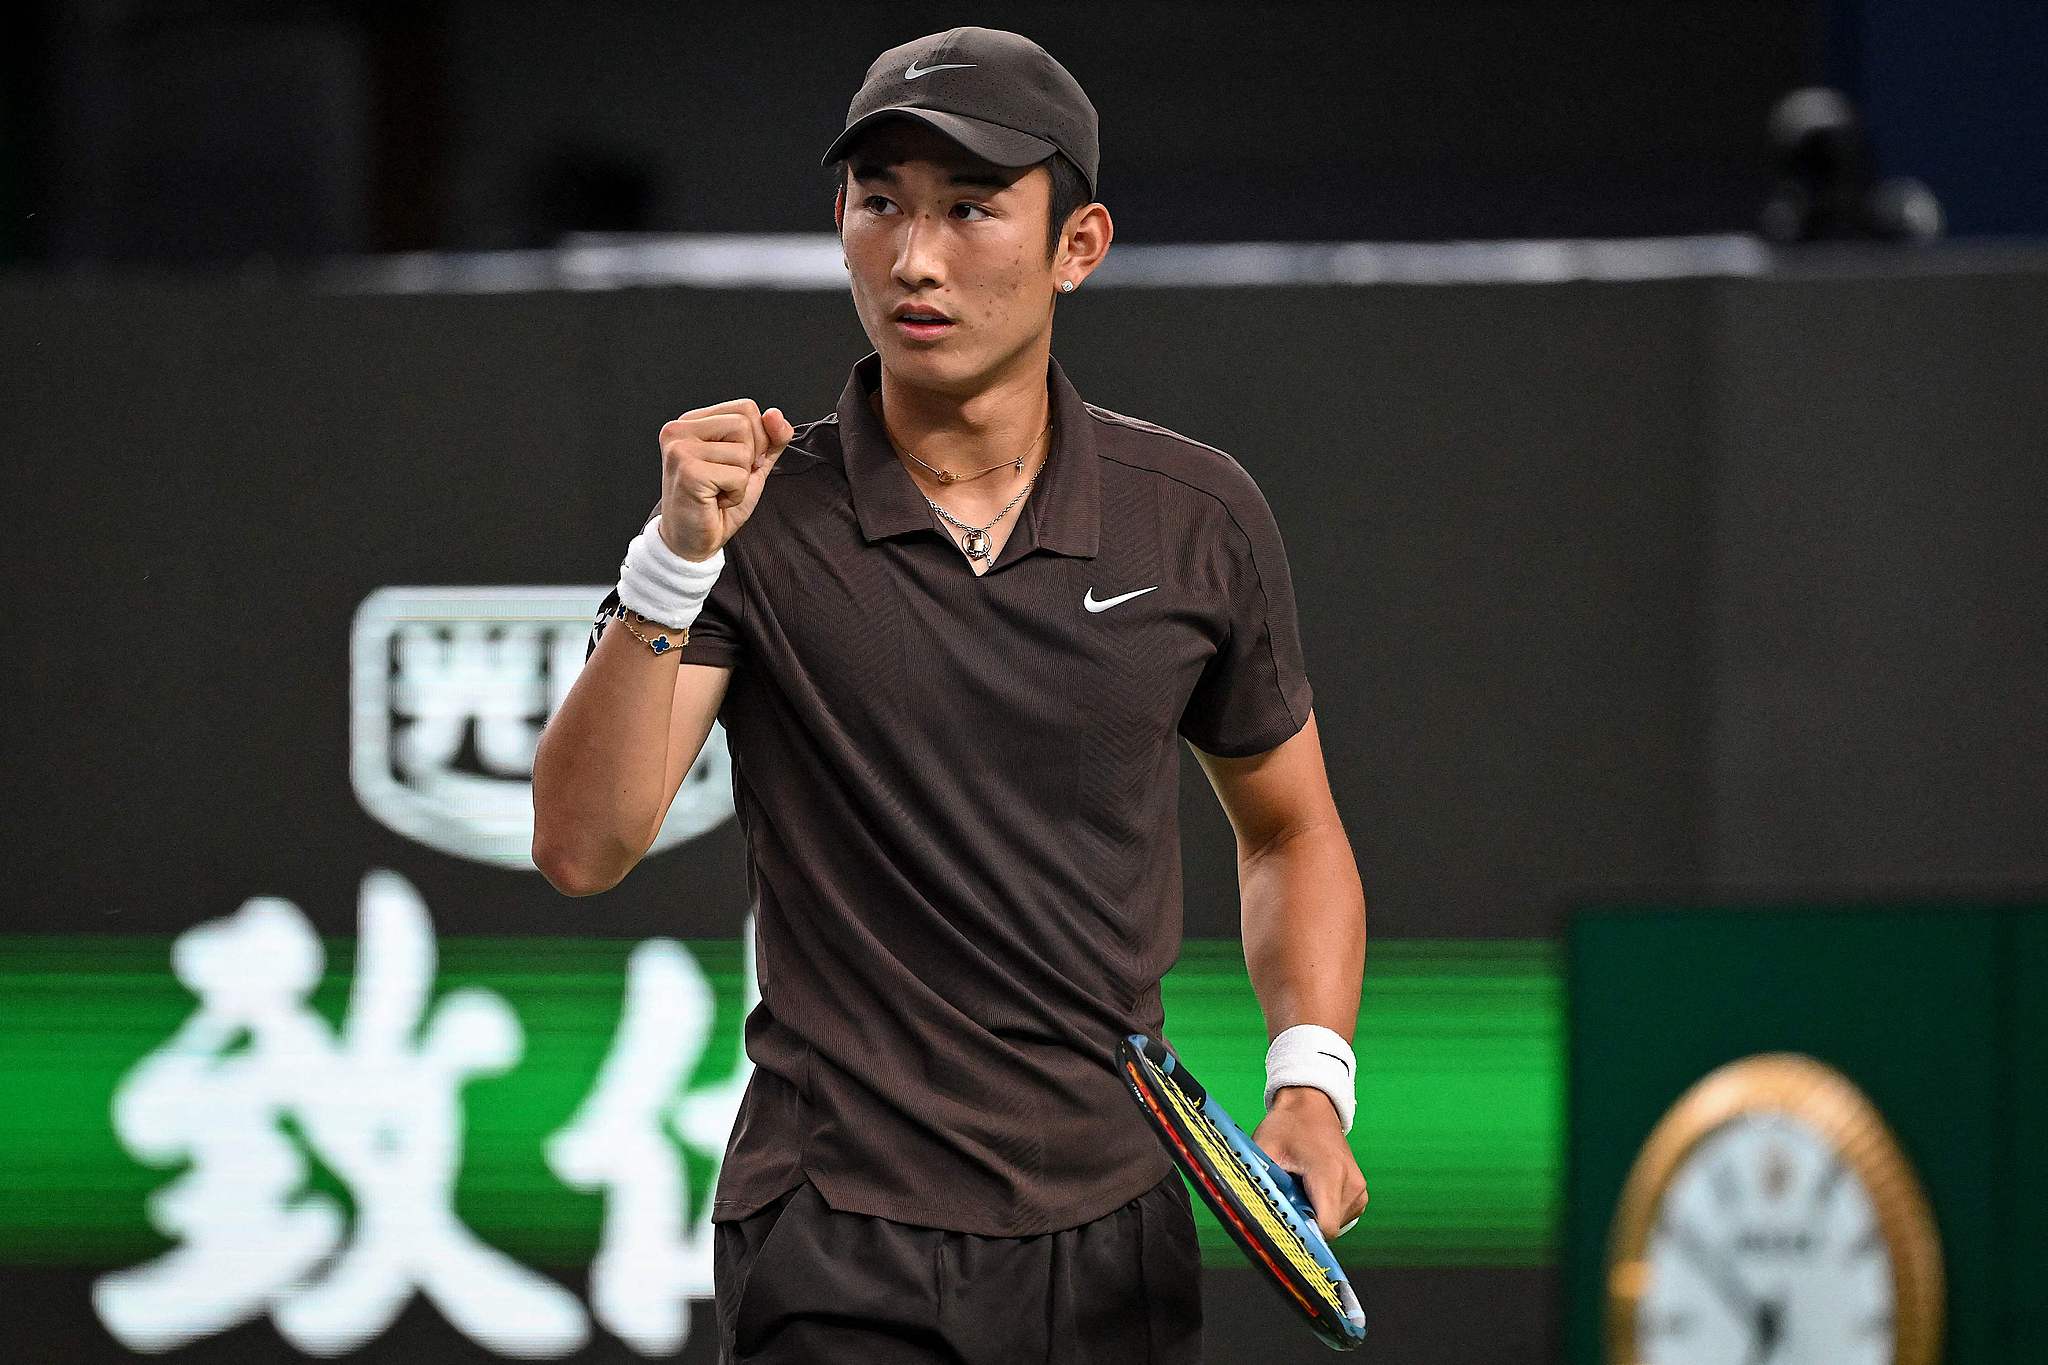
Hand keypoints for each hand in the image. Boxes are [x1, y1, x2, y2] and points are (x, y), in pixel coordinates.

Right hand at [657, 398, 794, 560]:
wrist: (693, 541)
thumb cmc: (718, 503)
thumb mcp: (751, 464)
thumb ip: (770, 438)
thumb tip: (775, 414)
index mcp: (692, 421)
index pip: (746, 408)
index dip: (756, 439)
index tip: (733, 463)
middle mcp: (679, 429)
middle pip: (746, 424)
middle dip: (749, 458)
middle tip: (725, 480)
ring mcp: (680, 449)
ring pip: (744, 451)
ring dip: (741, 479)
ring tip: (719, 490)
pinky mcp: (687, 471)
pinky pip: (738, 475)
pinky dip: (736, 494)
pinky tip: (715, 501)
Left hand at [1250, 1086, 1367, 1239]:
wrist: (1311, 1105)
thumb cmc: (1287, 1125)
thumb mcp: (1264, 1149)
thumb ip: (1260, 1181)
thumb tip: (1250, 1210)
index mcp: (1330, 1174)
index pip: (1324, 1227)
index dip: (1302, 1232)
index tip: (1284, 1222)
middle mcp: (1352, 1185)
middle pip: (1326, 1228)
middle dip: (1304, 1219)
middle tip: (1288, 1193)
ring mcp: (1359, 1190)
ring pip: (1332, 1225)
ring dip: (1312, 1213)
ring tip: (1300, 1186)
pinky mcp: (1360, 1193)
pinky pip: (1339, 1217)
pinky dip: (1322, 1209)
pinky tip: (1311, 1188)